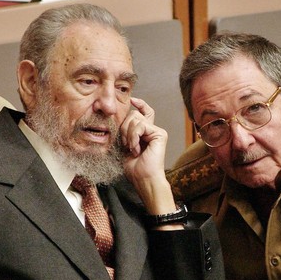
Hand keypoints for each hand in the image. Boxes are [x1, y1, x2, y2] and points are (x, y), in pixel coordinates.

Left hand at [120, 97, 177, 216]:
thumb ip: (126, 131)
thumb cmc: (134, 168)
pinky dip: (134, 137)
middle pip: (133, 115)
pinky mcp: (160, 134)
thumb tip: (120, 116)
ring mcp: (157, 131)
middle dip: (124, 128)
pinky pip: (140, 126)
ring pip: (135, 119)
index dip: (139, 104)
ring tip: (132, 149)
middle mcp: (153, 130)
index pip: (144, 112)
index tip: (131, 100)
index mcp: (145, 133)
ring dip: (128, 135)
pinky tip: (136, 148)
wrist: (144, 179)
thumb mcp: (125, 146)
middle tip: (126, 145)